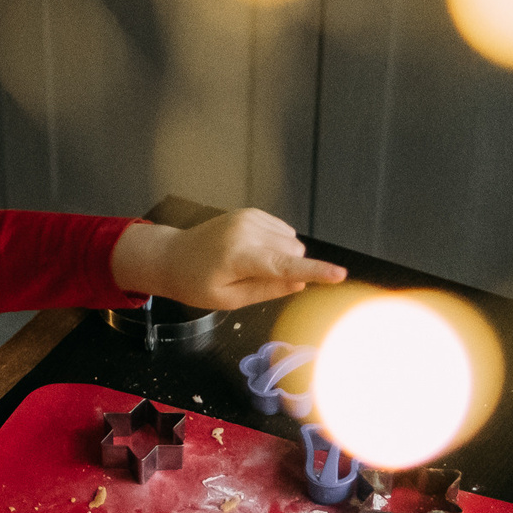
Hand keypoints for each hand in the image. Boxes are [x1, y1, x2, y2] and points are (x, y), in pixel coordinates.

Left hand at [112, 208, 345, 309]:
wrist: (172, 256)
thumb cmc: (195, 283)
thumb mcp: (228, 299)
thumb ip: (266, 290)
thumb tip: (299, 283)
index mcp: (239, 255)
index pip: (285, 265)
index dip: (315, 271)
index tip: (339, 274)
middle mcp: (247, 230)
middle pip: (294, 252)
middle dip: (289, 268)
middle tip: (256, 280)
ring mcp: (249, 217)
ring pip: (290, 241)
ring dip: (281, 257)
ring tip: (249, 266)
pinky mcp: (251, 212)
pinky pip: (281, 231)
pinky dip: (275, 245)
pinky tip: (252, 253)